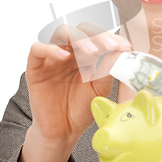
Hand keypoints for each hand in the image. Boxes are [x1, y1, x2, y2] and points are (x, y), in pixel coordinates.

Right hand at [26, 22, 131, 144]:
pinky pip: (38, 49)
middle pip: (82, 30)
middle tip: (110, 46)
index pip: (99, 37)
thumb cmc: (81, 108)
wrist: (63, 131)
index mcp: (88, 55)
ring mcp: (53, 57)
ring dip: (78, 38)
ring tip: (91, 51)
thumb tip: (120, 50)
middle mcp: (71, 51)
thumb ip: (107, 68)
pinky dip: (51, 48)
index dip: (112, 38)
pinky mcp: (36, 67)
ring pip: (61, 33)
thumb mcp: (100, 88)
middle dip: (98, 35)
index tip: (125, 47)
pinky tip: (64, 56)